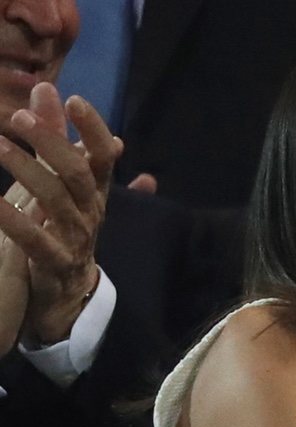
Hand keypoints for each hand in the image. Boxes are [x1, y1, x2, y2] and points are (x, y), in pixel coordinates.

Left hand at [0, 84, 119, 348]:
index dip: (91, 127)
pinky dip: (12, 221)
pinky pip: (34, 240)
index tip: (72, 99)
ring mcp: (74, 237)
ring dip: (26, 171)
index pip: (102, 154)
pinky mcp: (53, 262)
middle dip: (51, 144)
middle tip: (19, 119)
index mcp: (96, 190)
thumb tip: (47, 88)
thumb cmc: (65, 225)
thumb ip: (54, 135)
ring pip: (55, 200)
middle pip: (78, 173)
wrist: (69, 288)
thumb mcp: (62, 179)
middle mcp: (90, 210)